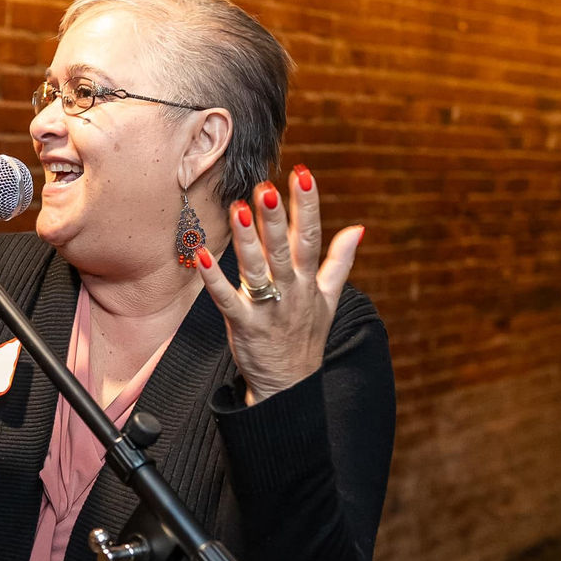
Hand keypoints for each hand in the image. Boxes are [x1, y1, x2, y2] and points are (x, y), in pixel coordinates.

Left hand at [196, 165, 363, 405]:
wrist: (290, 386)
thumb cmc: (306, 336)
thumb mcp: (330, 299)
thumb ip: (340, 261)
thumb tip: (358, 229)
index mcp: (310, 281)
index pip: (312, 237)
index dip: (308, 206)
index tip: (303, 174)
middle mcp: (291, 292)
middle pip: (284, 250)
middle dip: (276, 218)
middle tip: (267, 187)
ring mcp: (268, 309)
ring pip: (257, 270)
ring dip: (247, 240)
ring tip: (239, 209)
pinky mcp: (244, 326)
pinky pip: (227, 300)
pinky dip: (214, 279)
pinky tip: (202, 255)